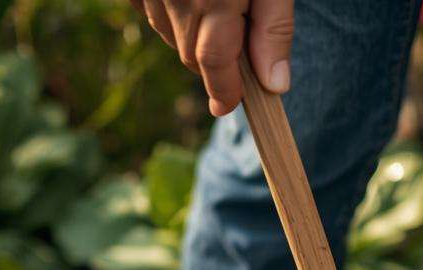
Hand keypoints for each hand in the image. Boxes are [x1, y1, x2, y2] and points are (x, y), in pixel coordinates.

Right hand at [129, 0, 293, 115]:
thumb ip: (273, 30)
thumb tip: (274, 86)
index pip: (214, 62)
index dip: (224, 90)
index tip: (227, 106)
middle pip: (190, 53)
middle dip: (214, 61)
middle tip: (236, 38)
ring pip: (168, 33)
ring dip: (190, 34)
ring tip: (215, 5)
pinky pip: (148, 9)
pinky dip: (168, 13)